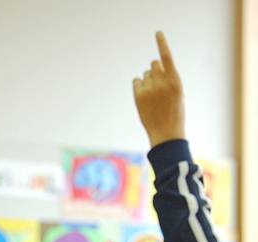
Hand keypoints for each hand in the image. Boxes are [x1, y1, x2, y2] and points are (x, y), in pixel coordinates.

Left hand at [133, 31, 184, 146]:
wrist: (166, 134)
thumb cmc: (175, 114)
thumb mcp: (178, 94)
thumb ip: (169, 78)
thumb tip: (155, 65)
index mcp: (176, 81)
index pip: (167, 57)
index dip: (162, 43)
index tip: (157, 33)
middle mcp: (162, 83)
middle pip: (154, 64)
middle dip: (155, 71)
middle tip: (158, 86)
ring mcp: (150, 89)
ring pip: (145, 74)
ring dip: (148, 81)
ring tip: (154, 97)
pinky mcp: (139, 96)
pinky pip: (136, 81)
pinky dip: (139, 86)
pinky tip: (144, 97)